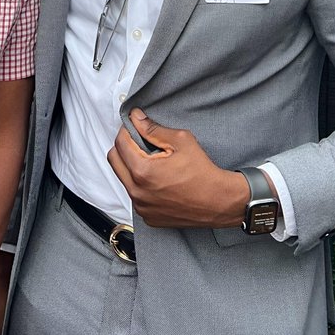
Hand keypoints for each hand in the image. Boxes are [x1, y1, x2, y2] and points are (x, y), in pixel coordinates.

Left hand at [107, 109, 251, 227]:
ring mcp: (142, 207)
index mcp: (142, 171)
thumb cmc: (203, 172)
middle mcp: (137, 192)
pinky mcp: (148, 217)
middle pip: (114, 160)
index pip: (119, 143)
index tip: (134, 126)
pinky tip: (158, 180)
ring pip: (123, 178)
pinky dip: (140, 185)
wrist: (219, 201)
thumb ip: (153, 129)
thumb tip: (136, 118)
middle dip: (124, 147)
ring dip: (131, 166)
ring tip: (152, 161)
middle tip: (140, 141)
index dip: (126, 130)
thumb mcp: (180, 140)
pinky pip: (135, 195)